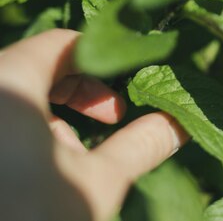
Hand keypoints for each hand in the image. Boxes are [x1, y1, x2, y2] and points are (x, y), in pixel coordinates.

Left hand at [0, 30, 187, 220]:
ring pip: (18, 95)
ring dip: (56, 117)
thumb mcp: (96, 182)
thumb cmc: (31, 217)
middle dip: (83, 92)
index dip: (106, 60)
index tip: (133, 85)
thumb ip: (142, 144)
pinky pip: (4, 118)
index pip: (63, 45)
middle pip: (38, 66)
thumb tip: (179, 124)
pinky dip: (29, 132)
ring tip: (81, 155)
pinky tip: (49, 168)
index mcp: (8, 82)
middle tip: (115, 116)